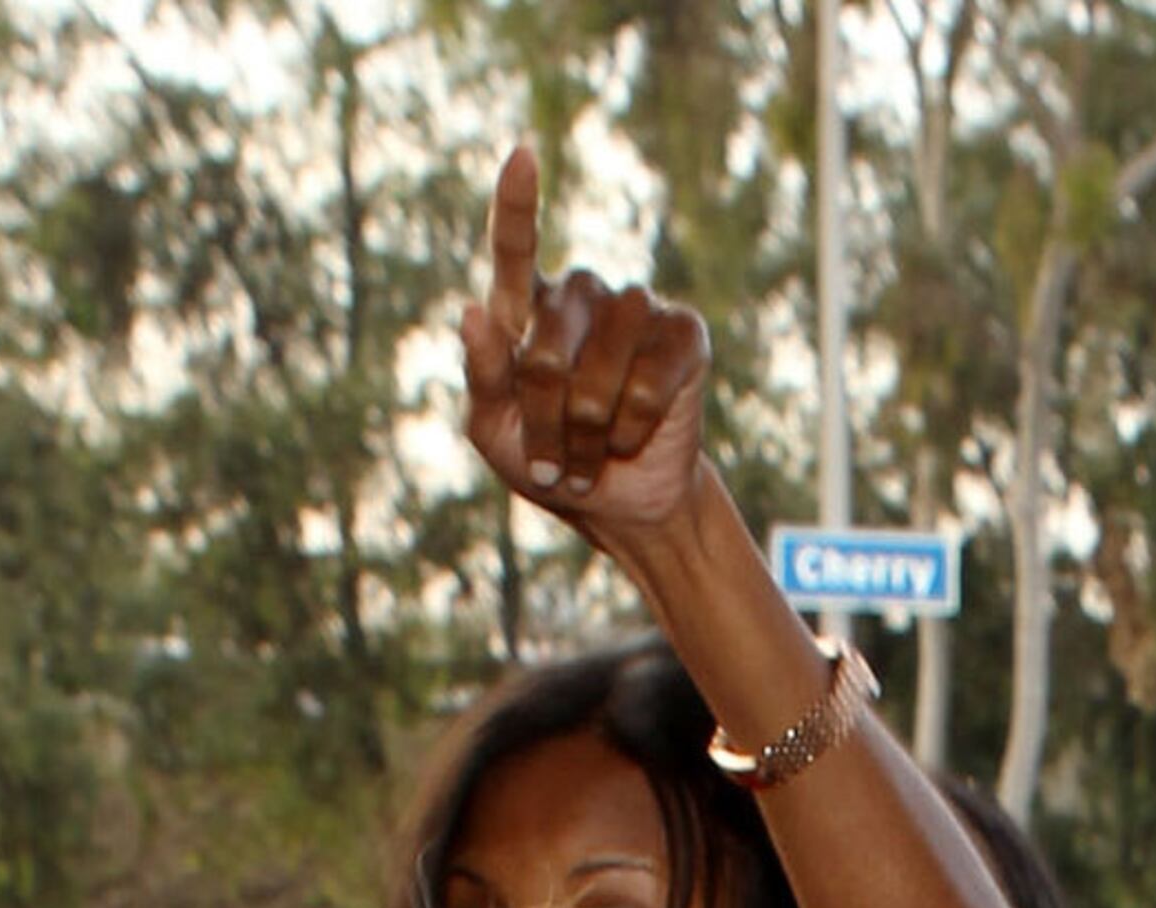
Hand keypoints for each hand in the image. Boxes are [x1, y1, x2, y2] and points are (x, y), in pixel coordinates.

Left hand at [459, 144, 715, 550]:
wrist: (618, 505)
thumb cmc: (545, 461)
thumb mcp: (492, 428)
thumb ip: (481, 374)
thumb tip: (471, 310)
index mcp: (526, 306)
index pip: (515, 246)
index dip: (517, 203)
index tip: (522, 154)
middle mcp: (582, 296)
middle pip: (545, 348)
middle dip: (544, 420)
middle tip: (551, 466)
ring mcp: (636, 310)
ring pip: (599, 370)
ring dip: (589, 431)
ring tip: (591, 458)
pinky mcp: (684, 336)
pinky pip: (649, 382)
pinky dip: (633, 426)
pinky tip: (632, 438)